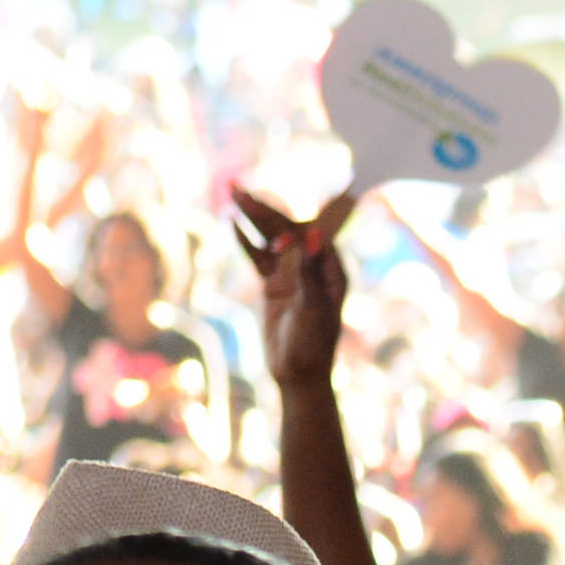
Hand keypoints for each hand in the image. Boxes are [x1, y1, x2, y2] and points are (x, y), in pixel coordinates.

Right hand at [231, 186, 355, 388]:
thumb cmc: (312, 345)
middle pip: (286, 229)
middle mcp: (314, 267)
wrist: (298, 375)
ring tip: (232, 193)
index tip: (270, 229)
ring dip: (252, 217)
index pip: (308, 234)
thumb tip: (313, 234)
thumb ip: (310, 270)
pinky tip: (233, 223)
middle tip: (237, 189)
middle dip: (263, 209)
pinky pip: (259, 256)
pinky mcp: (275, 284)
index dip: (286, 225)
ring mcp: (293, 274)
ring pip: (270, 238)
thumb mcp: (311, 307)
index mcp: (332, 269)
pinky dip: (247, 241)